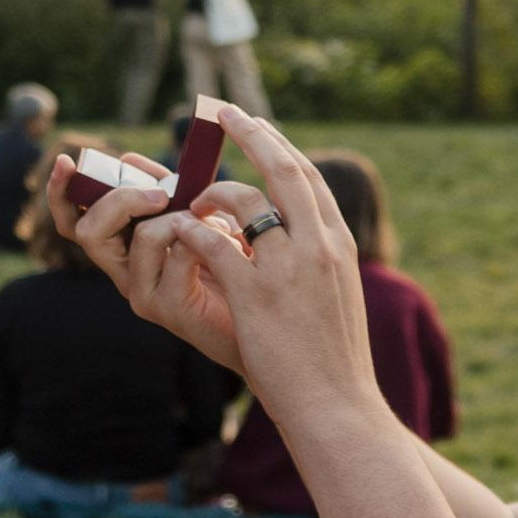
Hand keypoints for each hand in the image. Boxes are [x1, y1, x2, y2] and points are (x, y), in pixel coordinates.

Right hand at [44, 151, 245, 372]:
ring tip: (214, 222)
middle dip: (122, 199)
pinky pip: (179, 255)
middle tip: (160, 194)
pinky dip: (207, 236)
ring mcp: (144, 294)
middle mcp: (124, 273)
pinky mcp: (172, 308)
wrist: (261, 307)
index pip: (71, 223)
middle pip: (89, 231)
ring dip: (182, 217)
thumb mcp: (188, 212)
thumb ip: (158, 187)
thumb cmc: (226, 257)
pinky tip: (230, 242)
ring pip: (142, 237)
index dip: (60, 192)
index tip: (64, 161)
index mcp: (121, 248)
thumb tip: (126, 160)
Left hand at [161, 108, 376, 420]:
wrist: (338, 407)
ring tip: (191, 196)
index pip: (307, 176)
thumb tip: (292, 227)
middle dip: (250, 133)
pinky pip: (212, 242)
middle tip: (222, 111)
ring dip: (211, 190)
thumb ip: (319, 255)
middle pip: (282, 169)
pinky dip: (192, 230)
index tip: (255, 122)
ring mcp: (288, 268)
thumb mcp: (338, 293)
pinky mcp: (256, 295)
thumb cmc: (333, 359)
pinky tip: (178, 229)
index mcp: (338, 243)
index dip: (277, 143)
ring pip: (243, 199)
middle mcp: (318, 245)